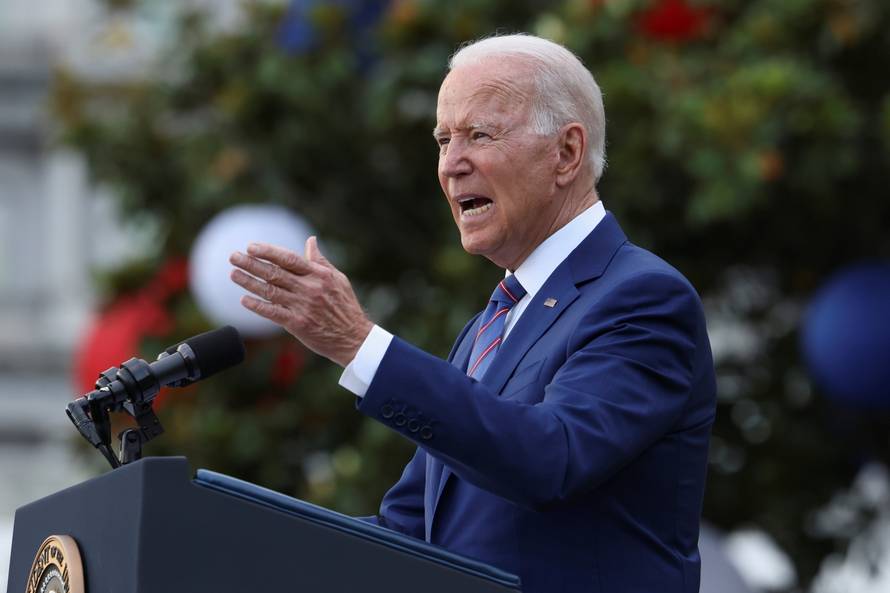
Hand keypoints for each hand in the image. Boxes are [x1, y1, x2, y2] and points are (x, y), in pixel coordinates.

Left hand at [229, 236, 372, 366]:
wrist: (354, 337)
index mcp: (319, 275)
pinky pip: (274, 313)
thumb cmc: (346, 306)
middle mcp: (309, 288)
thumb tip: (310, 240)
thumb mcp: (338, 278)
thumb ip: (320, 261)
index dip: (268, 252)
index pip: (289, 259)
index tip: (251, 247)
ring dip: (249, 282)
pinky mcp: (299, 324)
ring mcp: (303, 306)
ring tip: (233, 274)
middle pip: (275, 273)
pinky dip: (258, 306)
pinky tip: (244, 300)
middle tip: (233, 256)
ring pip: (270, 291)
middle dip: (251, 263)